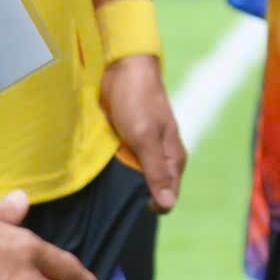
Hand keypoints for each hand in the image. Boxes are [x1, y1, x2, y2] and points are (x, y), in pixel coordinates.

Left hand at [102, 52, 186, 211]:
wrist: (124, 68)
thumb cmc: (137, 101)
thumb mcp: (145, 138)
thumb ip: (156, 171)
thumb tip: (168, 205)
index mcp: (174, 157)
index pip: (169, 195)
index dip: (153, 206)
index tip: (130, 211)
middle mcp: (164, 155)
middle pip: (155, 188)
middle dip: (139, 198)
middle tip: (114, 206)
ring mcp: (148, 147)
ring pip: (140, 176)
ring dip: (127, 184)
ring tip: (107, 193)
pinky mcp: (132, 140)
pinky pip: (128, 163)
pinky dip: (119, 170)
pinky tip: (105, 174)